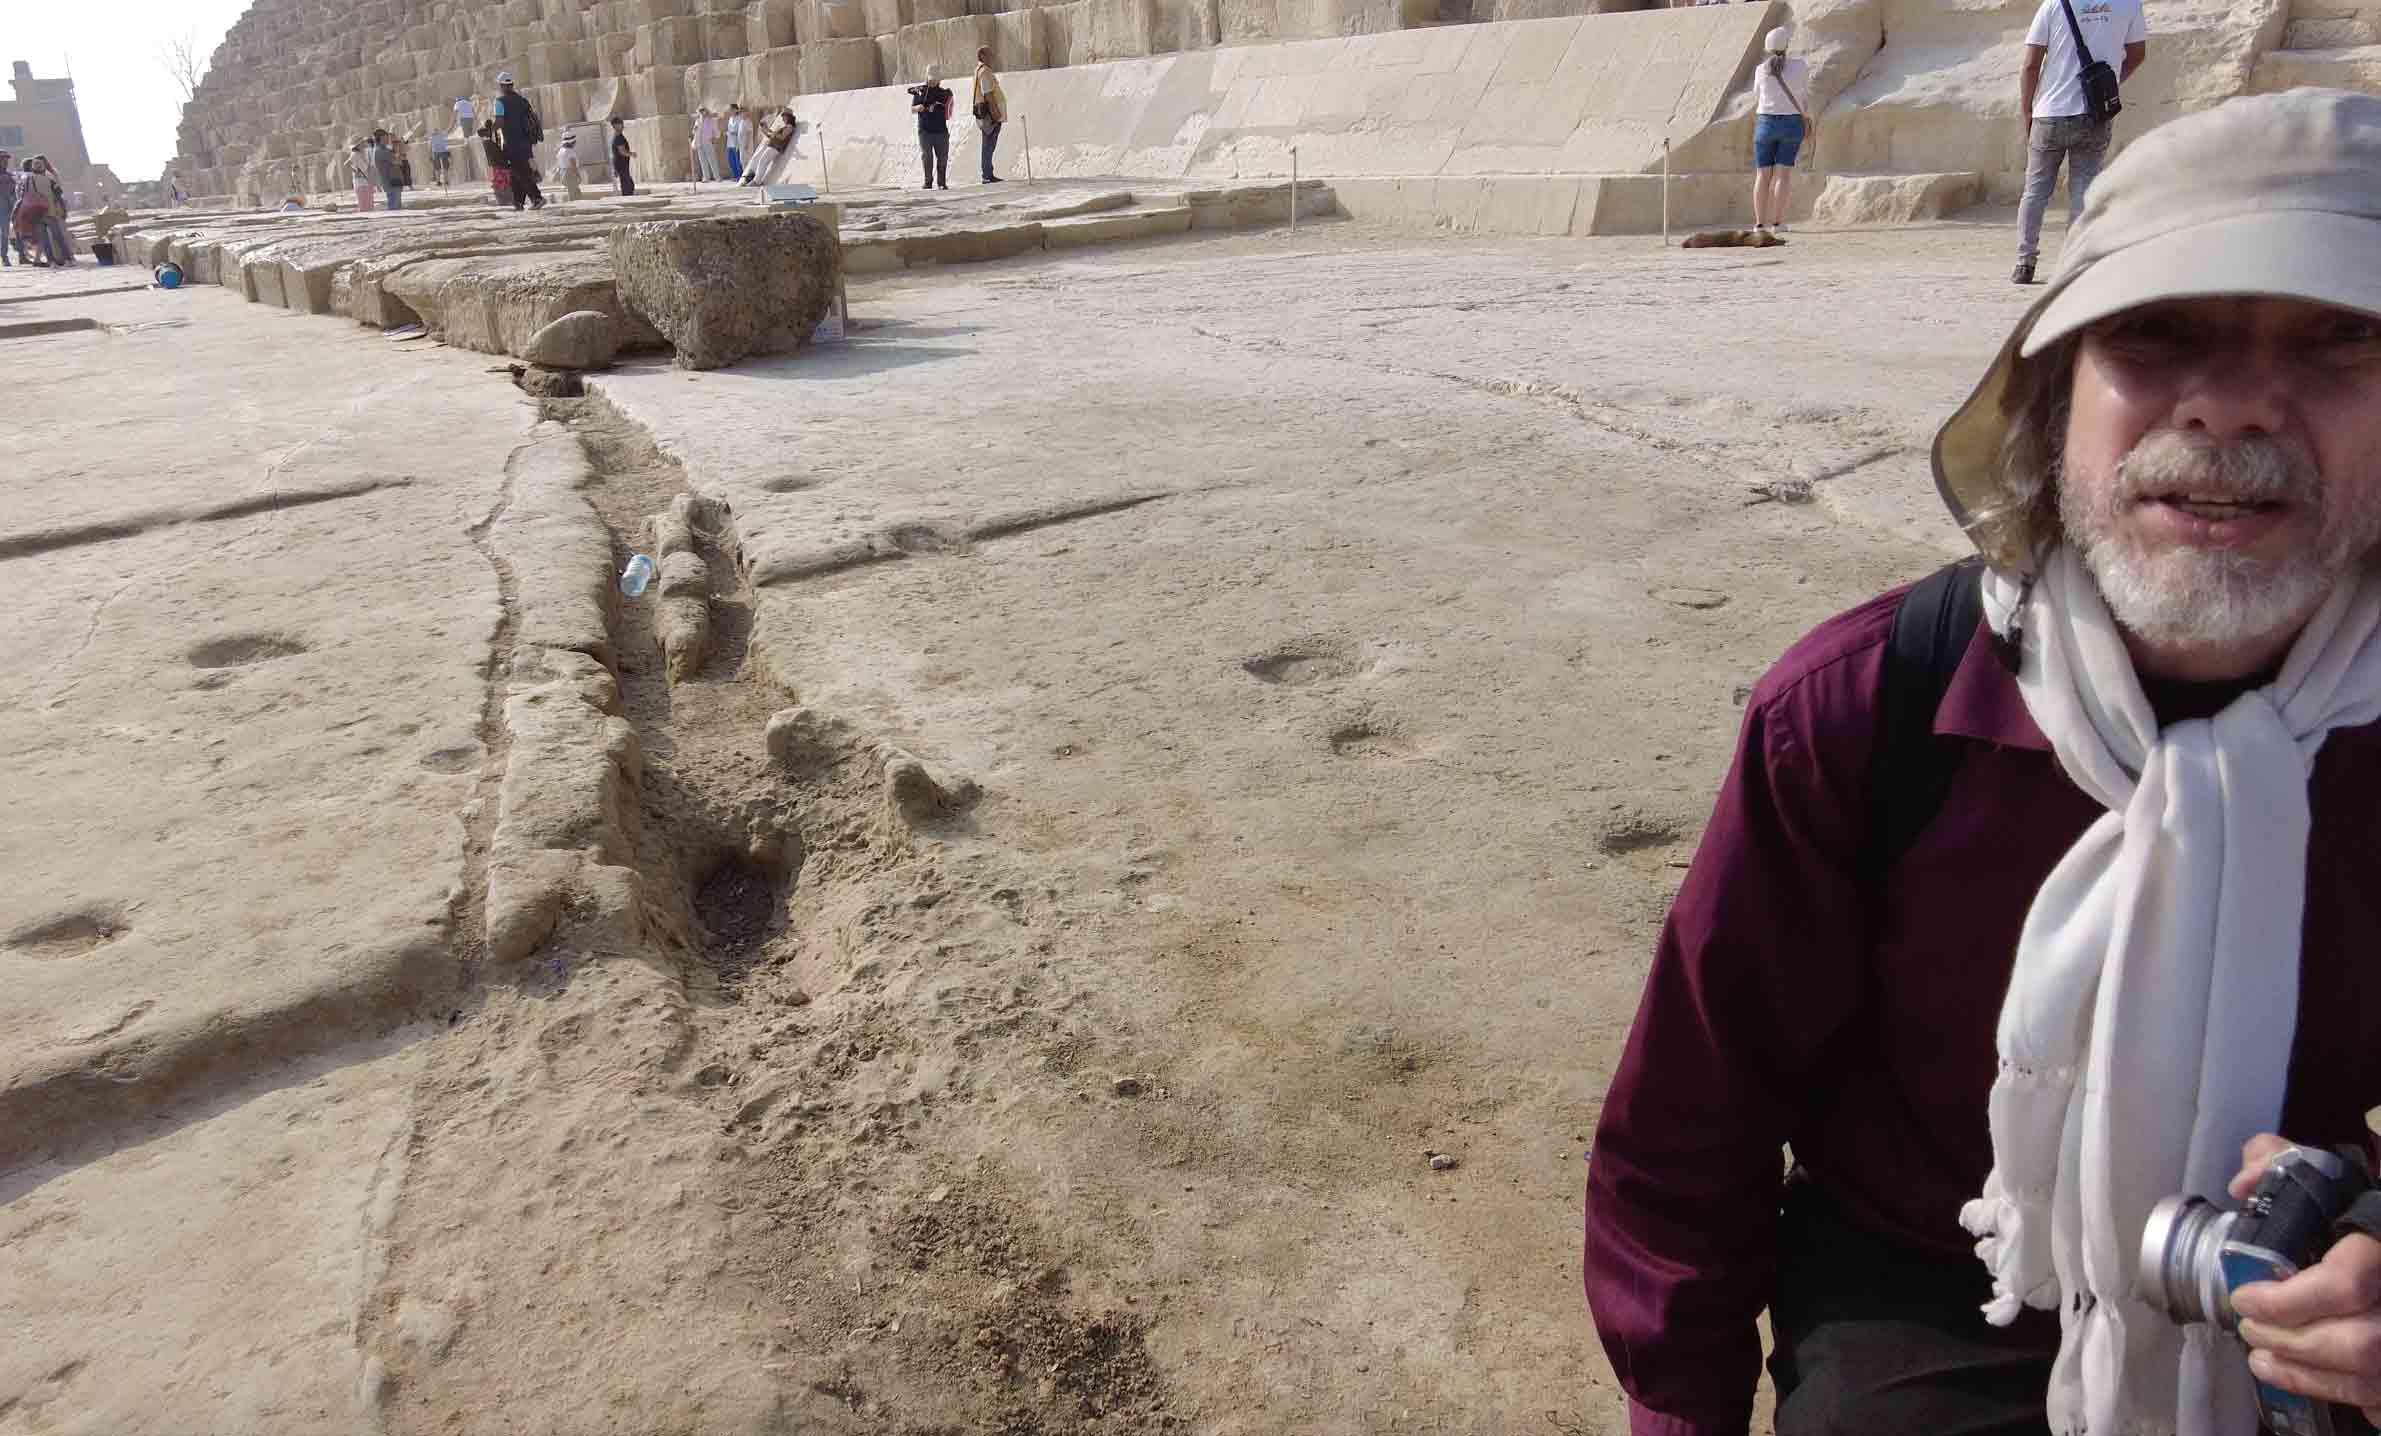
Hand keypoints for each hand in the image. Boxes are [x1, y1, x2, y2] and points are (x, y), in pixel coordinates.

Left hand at [2228, 1133, 2380, 1420]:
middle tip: (2249, 1329)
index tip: (2243, 1298)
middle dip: (2291, 1341)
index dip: (2287, 1299)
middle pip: (2358, 1340)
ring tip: (2260, 1358)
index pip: (2345, 1283)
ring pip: (2368, 1376)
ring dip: (2305, 1375)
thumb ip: (2278, 1164)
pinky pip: (2379, 1398)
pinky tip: (2302, 1381)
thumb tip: (2241, 1184)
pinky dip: (2340, 1394)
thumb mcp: (2327, 1177)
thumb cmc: (2362, 1214)